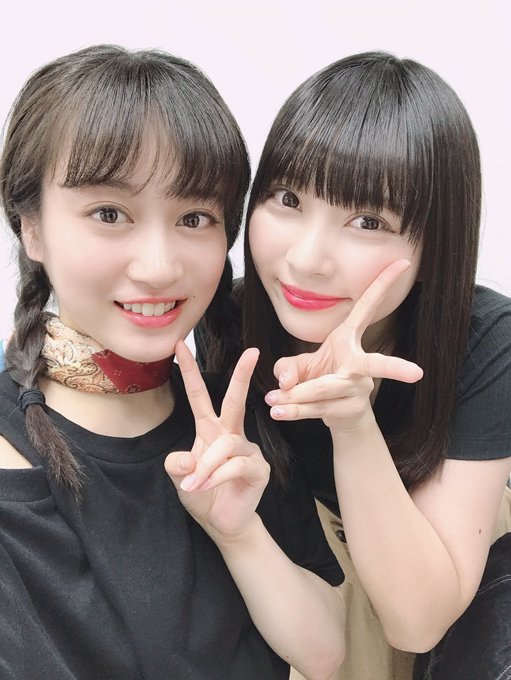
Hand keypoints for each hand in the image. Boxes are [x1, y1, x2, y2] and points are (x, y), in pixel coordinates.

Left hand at [165, 341, 269, 541]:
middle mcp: (231, 435)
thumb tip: (182, 460)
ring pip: (225, 445)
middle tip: (253, 352)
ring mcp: (247, 450)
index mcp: (210, 431)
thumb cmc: (203, 496)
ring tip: (193, 485)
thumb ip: (177, 467)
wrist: (223, 524)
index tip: (180, 345)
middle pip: (235, 401)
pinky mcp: (258, 468)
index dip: (191, 372)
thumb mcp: (180, 480)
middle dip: (242, 376)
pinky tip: (204, 487)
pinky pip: (236, 464)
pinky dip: (216, 475)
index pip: (200, 397)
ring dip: (206, 466)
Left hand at [264, 260, 422, 431]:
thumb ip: (286, 367)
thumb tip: (285, 380)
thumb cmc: (320, 379)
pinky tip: (277, 412)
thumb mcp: (299, 365)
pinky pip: (317, 407)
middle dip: (394, 367)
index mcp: (349, 339)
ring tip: (272, 400)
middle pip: (375, 363)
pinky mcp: (349, 409)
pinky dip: (294, 410)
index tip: (403, 262)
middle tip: (416, 373)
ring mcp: (358, 389)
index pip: (368, 307)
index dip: (383, 284)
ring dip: (297, 395)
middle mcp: (359, 363)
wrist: (337, 415)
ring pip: (326, 389)